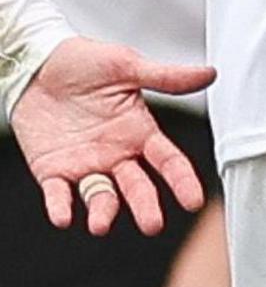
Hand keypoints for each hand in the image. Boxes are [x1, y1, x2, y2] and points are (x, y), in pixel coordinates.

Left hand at [15, 35, 211, 233]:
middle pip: (137, 187)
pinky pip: (57, 193)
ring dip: (103, 212)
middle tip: (153, 225)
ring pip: (100, 195)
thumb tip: (208, 74)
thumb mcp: (126, 66)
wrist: (35, 63)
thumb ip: (166, 77)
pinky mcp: (52, 169)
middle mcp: (116, 154)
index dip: (182, 181)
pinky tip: (64, 217)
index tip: (193, 201)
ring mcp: (84, 164)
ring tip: (100, 224)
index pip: (168, 162)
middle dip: (145, 207)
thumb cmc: (83, 61)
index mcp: (139, 132)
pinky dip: (60, 206)